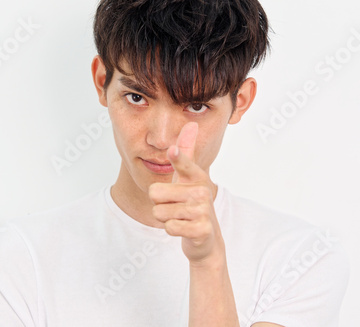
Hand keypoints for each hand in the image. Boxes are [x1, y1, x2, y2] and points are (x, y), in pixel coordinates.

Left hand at [149, 122, 223, 264]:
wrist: (205, 236)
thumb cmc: (190, 200)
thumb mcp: (187, 176)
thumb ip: (187, 150)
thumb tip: (192, 124)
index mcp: (196, 176)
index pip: (184, 164)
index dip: (178, 158)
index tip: (173, 151)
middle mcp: (202, 191)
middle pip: (155, 192)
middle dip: (159, 203)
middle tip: (174, 205)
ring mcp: (203, 211)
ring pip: (159, 212)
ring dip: (165, 217)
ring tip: (179, 216)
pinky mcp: (201, 230)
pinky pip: (169, 227)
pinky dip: (171, 230)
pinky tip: (183, 228)